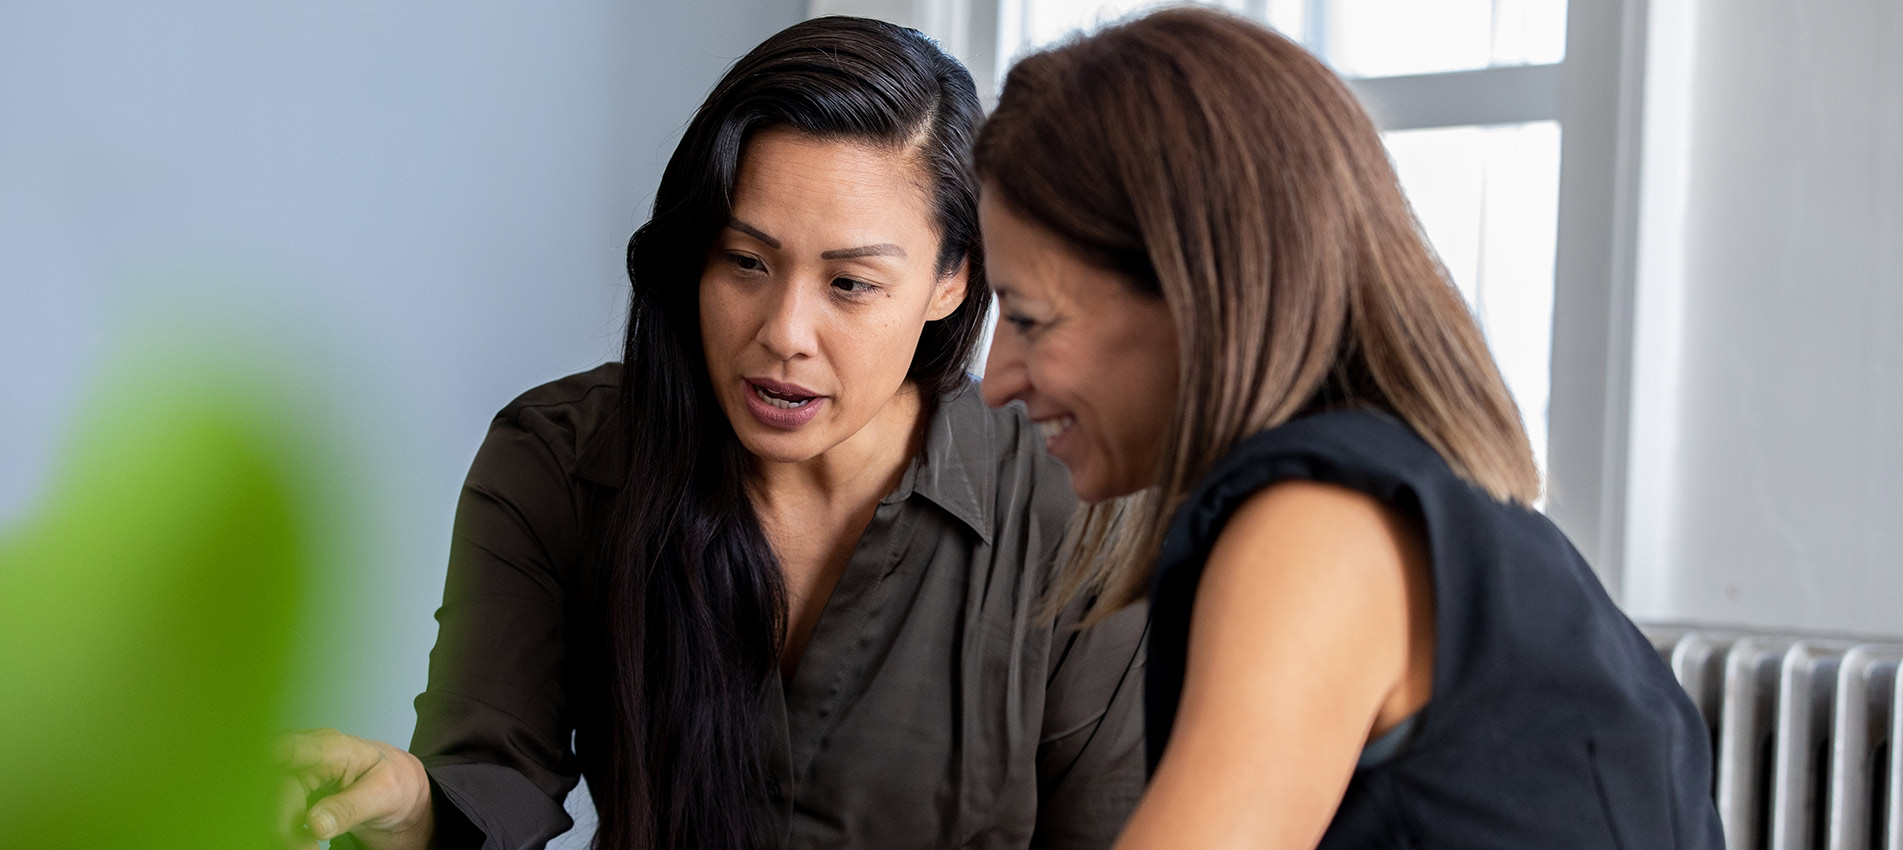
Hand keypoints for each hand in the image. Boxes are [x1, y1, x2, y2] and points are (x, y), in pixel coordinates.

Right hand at [277, 728, 435, 849]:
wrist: (401, 789)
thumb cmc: (396, 781)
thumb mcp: (384, 795)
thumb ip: (350, 807)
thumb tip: (315, 824)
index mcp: (331, 748)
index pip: (284, 750)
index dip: (262, 769)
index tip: (265, 802)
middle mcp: (306, 756)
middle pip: (270, 785)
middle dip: (280, 821)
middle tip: (307, 848)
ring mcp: (296, 774)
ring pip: (266, 800)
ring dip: (280, 828)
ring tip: (309, 847)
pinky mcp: (292, 792)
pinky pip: (273, 810)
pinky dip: (283, 829)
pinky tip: (304, 841)